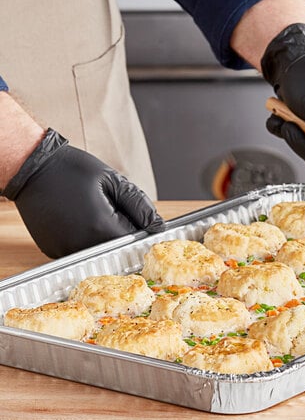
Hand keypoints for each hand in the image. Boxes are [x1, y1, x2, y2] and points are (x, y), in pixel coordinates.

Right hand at [2, 129, 164, 257]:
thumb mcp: (113, 180)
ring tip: (93, 211)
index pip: (134, 240)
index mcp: (100, 227)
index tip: (137, 217)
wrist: (30, 167)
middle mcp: (82, 245)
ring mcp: (65, 249)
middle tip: (112, 208)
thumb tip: (158, 224)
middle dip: (122, 232)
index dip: (140, 229)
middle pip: (117, 248)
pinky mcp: (53, 250)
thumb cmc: (71, 168)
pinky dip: (86, 239)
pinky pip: (80, 250)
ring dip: (104, 237)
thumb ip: (139, 205)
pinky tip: (79, 218)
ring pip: (98, 251)